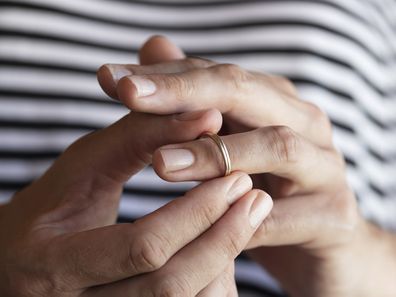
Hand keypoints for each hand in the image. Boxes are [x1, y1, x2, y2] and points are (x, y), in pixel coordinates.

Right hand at [0, 105, 274, 295]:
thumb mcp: (85, 165)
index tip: (237, 177)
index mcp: (49, 264)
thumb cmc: (51, 207)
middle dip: (222, 240)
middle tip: (256, 198)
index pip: (142, 247)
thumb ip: (140, 135)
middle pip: (170, 288)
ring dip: (223, 260)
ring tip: (248, 216)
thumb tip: (208, 113)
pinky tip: (224, 244)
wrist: (23, 260)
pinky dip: (211, 279)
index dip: (196, 212)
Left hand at [98, 37, 395, 296]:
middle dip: (185, 93)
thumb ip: (194, 97)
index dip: (162, 75)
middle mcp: (303, 123)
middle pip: (246, 93)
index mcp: (274, 102)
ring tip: (160, 164)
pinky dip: (247, 219)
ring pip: (276, 147)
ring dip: (215, 154)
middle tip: (130, 96)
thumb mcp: (230, 141)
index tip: (110, 80)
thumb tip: (152, 45)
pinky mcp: (333, 216)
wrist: (325, 241)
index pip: (214, 75)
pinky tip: (208, 224)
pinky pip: (288, 216)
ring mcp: (324, 168)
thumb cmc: (269, 185)